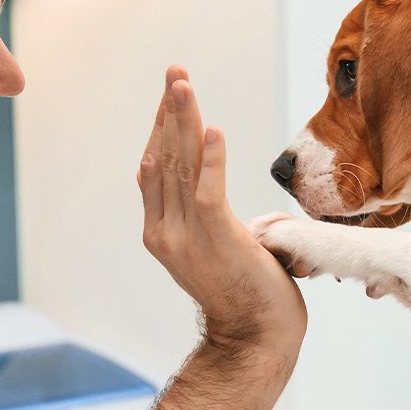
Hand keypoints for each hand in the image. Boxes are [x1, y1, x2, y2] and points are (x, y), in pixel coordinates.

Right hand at [138, 66, 306, 351]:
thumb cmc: (245, 291)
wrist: (256, 337)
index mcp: (160, 231)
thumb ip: (201, 211)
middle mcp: (164, 231)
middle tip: (174, 72)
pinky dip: (212, 159)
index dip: (161, 127)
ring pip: (181, 167)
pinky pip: (209, 192)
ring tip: (184, 85)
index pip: (154, 167)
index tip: (171, 93)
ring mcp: (186, 238)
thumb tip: (199, 175)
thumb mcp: (214, 244)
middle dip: (169, 111)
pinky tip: (215, 130)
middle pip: (163, 158)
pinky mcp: (216, 242)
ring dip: (183, 122)